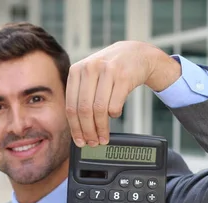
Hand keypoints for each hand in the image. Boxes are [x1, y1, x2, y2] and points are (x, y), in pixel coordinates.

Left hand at [65, 41, 180, 146]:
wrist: (136, 54)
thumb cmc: (110, 70)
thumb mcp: (90, 76)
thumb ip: (81, 96)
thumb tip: (77, 129)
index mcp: (76, 71)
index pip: (71, 106)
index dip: (75, 128)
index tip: (79, 141)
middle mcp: (89, 68)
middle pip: (84, 110)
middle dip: (88, 131)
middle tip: (92, 142)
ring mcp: (107, 71)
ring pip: (99, 110)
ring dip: (101, 128)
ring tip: (103, 137)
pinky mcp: (124, 76)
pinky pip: (115, 105)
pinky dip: (114, 115)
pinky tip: (115, 115)